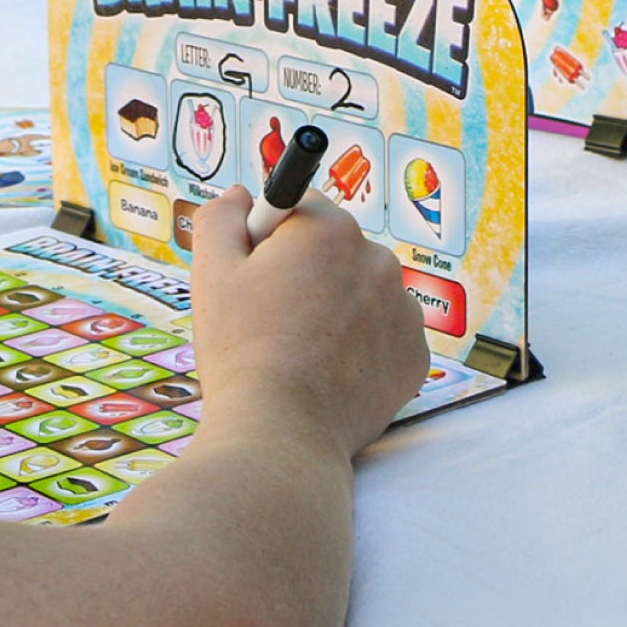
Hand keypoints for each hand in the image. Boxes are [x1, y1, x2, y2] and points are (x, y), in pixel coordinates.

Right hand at [188, 188, 427, 456]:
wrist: (280, 433)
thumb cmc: (240, 349)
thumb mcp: (212, 271)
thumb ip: (222, 217)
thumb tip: (241, 193)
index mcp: (330, 229)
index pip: (300, 208)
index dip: (269, 241)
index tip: (255, 276)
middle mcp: (377, 260)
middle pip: (334, 250)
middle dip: (306, 273)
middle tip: (271, 319)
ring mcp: (403, 310)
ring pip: (361, 293)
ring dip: (336, 309)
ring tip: (299, 352)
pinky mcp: (414, 356)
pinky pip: (383, 336)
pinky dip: (360, 349)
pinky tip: (329, 374)